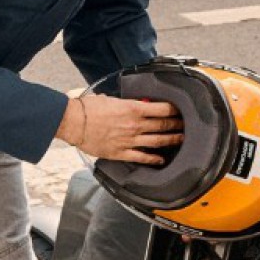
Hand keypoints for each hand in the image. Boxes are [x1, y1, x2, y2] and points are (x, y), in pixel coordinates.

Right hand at [58, 93, 182, 164]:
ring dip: (171, 140)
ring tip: (180, 140)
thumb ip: (125, 103)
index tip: (180, 110)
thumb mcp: (110, 99)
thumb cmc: (88, 108)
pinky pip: (142, 157)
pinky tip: (161, 159)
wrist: (73, 122)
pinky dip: (154, 159)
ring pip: (158, 141)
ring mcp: (130, 140)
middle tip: (186, 125)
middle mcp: (135, 125)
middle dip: (178, 125)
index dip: (175, 110)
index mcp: (133, 109)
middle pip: (164, 125)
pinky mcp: (122, 153)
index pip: (162, 109)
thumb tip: (133, 104)